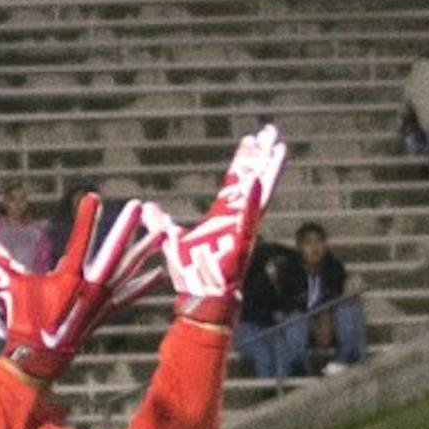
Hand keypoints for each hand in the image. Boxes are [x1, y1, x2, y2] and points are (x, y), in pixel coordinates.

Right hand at [0, 195, 164, 381]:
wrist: (39, 355)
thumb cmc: (24, 319)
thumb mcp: (11, 287)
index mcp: (68, 277)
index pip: (79, 241)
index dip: (86, 218)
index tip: (93, 196)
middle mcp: (89, 286)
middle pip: (113, 252)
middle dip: (126, 229)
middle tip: (140, 207)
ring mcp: (100, 300)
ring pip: (127, 271)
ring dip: (144, 251)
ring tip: (160, 232)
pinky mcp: (105, 312)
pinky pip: (128, 297)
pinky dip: (142, 286)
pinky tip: (158, 275)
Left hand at [150, 125, 286, 327]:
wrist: (201, 298)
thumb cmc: (191, 273)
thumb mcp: (171, 240)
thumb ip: (161, 222)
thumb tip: (148, 208)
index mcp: (223, 215)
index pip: (235, 180)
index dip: (243, 160)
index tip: (252, 138)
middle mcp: (237, 217)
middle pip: (252, 178)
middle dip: (262, 155)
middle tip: (271, 130)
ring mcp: (242, 227)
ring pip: (259, 192)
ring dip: (268, 170)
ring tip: (280, 146)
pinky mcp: (240, 241)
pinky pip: (249, 218)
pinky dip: (254, 200)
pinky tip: (259, 180)